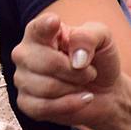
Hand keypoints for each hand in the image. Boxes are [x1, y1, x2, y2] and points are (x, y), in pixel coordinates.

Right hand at [11, 13, 129, 128]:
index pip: (36, 28)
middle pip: (45, 62)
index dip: (45, 26)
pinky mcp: (26, 103)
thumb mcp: (103, 39)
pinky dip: (71, 104)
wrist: (107, 91)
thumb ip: (89, 37)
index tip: (55, 22)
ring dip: (75, 87)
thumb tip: (75, 58)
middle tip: (89, 71)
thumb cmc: (100, 60)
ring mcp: (23, 79)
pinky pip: (44, 107)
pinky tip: (83, 97)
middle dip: (77, 71)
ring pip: (47, 87)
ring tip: (82, 83)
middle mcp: (25, 54)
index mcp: (40, 33)